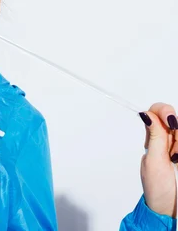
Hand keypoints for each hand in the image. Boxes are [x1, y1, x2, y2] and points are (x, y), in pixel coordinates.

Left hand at [139, 103, 176, 217]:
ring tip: (176, 160)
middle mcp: (168, 139)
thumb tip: (145, 114)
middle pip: (176, 120)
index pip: (157, 112)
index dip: (164, 111)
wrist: (168, 207)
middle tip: (174, 153)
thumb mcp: (153, 161)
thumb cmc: (156, 187)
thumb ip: (153, 137)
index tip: (170, 122)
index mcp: (154, 137)